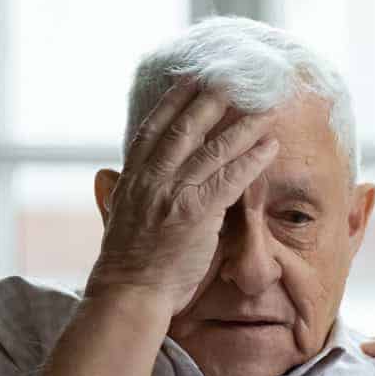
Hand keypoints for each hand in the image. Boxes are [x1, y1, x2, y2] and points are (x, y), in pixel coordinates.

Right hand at [86, 77, 278, 316]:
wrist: (130, 294)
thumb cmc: (127, 264)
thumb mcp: (113, 219)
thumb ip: (114, 194)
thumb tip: (104, 174)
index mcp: (132, 178)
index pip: (153, 129)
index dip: (173, 101)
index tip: (192, 80)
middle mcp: (151, 179)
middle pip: (185, 128)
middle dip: (210, 100)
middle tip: (233, 80)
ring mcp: (173, 194)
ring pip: (212, 150)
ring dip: (242, 126)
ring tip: (265, 109)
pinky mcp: (195, 214)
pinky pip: (230, 179)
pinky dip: (251, 160)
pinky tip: (270, 146)